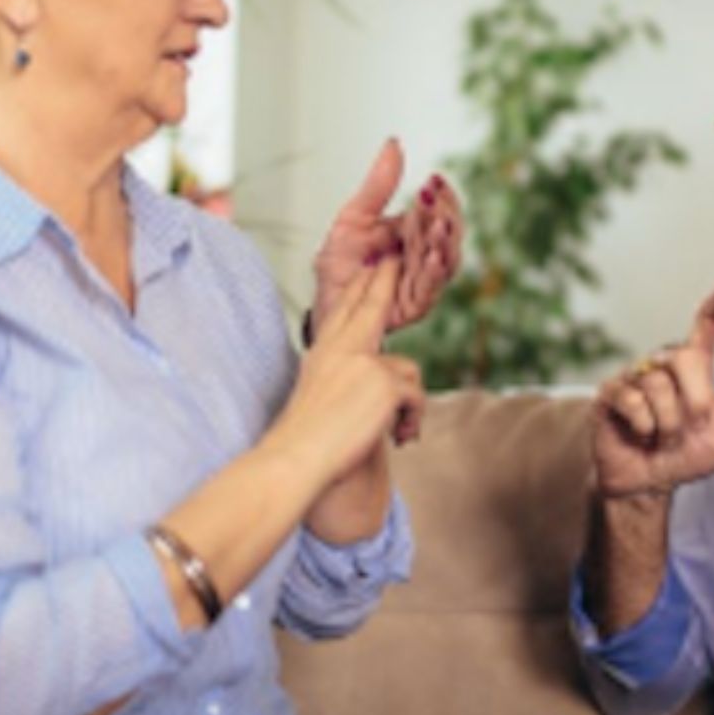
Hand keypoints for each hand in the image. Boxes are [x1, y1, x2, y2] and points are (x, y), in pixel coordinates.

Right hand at [265, 255, 426, 484]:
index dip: (358, 287)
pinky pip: (416, 398)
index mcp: (323, 352)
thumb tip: (378, 377)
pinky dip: (411, 421)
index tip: (370, 266)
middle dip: (385, 279)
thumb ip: (346, 379)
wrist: (297, 457)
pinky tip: (396, 437)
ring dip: (408, 403)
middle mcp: (342, 350)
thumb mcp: (319, 397)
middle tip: (397, 257)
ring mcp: (364, 363)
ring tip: (396, 430)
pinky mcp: (385, 384)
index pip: (343, 311)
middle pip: (370, 306)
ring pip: (408, 370)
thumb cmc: (304, 441)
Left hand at [312, 139, 464, 333]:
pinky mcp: (416, 304)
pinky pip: (431, 288)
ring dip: (444, 241)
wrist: (323, 299)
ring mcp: (423, 281)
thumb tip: (394, 143)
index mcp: (414, 233)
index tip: (434, 179)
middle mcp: (424, 256)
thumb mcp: (355, 215)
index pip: (439, 211)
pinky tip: (432, 255)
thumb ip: (378, 185)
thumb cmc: (339, 261)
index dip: (441, 195)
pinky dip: (434, 271)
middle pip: (449, 234)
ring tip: (437, 224)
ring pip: (446, 260)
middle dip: (444, 215)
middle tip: (434, 198)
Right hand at [592, 280, 713, 498]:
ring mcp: (633, 377)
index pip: (707, 324)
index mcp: (692, 367)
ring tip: (660, 437)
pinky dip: (643, 426)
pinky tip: (639, 435)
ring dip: (667, 424)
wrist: (645, 482)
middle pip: (684, 361)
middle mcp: (662, 364)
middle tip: (688, 429)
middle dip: (693, 403)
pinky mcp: (609, 394)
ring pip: (658, 388)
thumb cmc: (684, 455)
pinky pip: (633, 401)